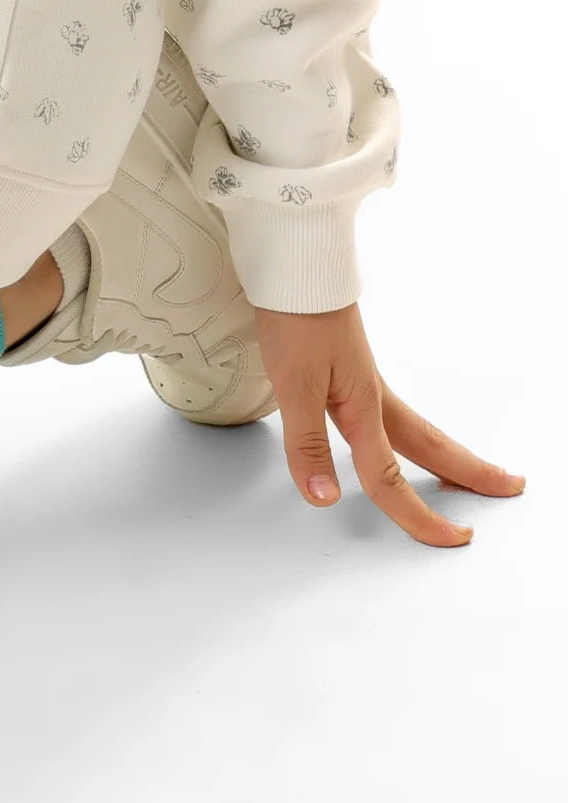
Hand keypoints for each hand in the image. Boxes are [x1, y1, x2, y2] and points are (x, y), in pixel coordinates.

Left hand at [253, 301, 524, 546]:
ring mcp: (364, 379)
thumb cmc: (295, 315)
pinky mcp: (350, 365)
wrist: (293, 262)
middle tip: (508, 487)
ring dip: (444, 453)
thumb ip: (307, 444)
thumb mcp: (294, 384)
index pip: (390, 477)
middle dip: (469, 473)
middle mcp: (372, 396)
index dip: (418, 516)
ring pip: (415, 428)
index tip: (451, 540)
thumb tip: (326, 498)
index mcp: (363, 407)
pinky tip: (399, 433)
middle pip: (430, 446)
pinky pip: (393, 413)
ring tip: (467, 472)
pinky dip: (412, 433)